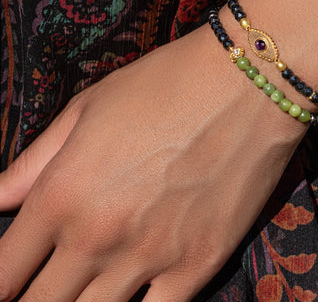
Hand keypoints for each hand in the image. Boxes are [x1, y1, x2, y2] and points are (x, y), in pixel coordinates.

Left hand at [0, 22, 306, 300]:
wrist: (247, 83)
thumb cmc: (166, 83)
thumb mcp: (90, 106)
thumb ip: (35, 160)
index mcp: (62, 194)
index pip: (2, 272)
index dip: (0, 283)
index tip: (12, 279)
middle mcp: (98, 236)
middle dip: (34, 299)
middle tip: (46, 285)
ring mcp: (152, 257)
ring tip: (86, 289)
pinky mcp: (199, 264)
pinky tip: (134, 296)